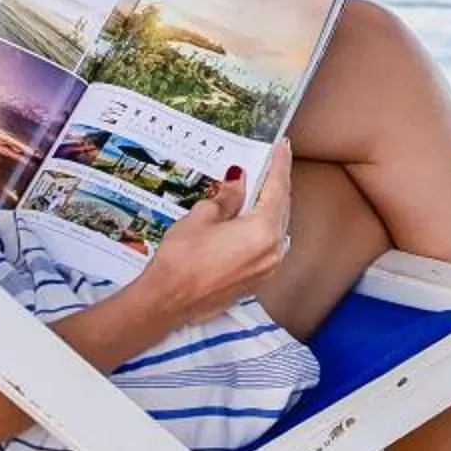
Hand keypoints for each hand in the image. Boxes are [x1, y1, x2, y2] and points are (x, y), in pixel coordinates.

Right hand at [136, 141, 294, 327]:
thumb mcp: (202, 217)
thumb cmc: (181, 260)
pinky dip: (263, 229)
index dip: (279, 164)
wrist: (168, 302)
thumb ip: (227, 198)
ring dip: (270, 207)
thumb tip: (238, 182)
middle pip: (281, 208)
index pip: (277, 188)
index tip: (283, 148)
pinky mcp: (257, 280)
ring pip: (277, 228)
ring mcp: (267, 269)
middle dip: (275, 185)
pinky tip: (250, 219)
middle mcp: (273, 251)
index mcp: (263, 231)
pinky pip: (268, 246)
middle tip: (271, 163)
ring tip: (259, 189)